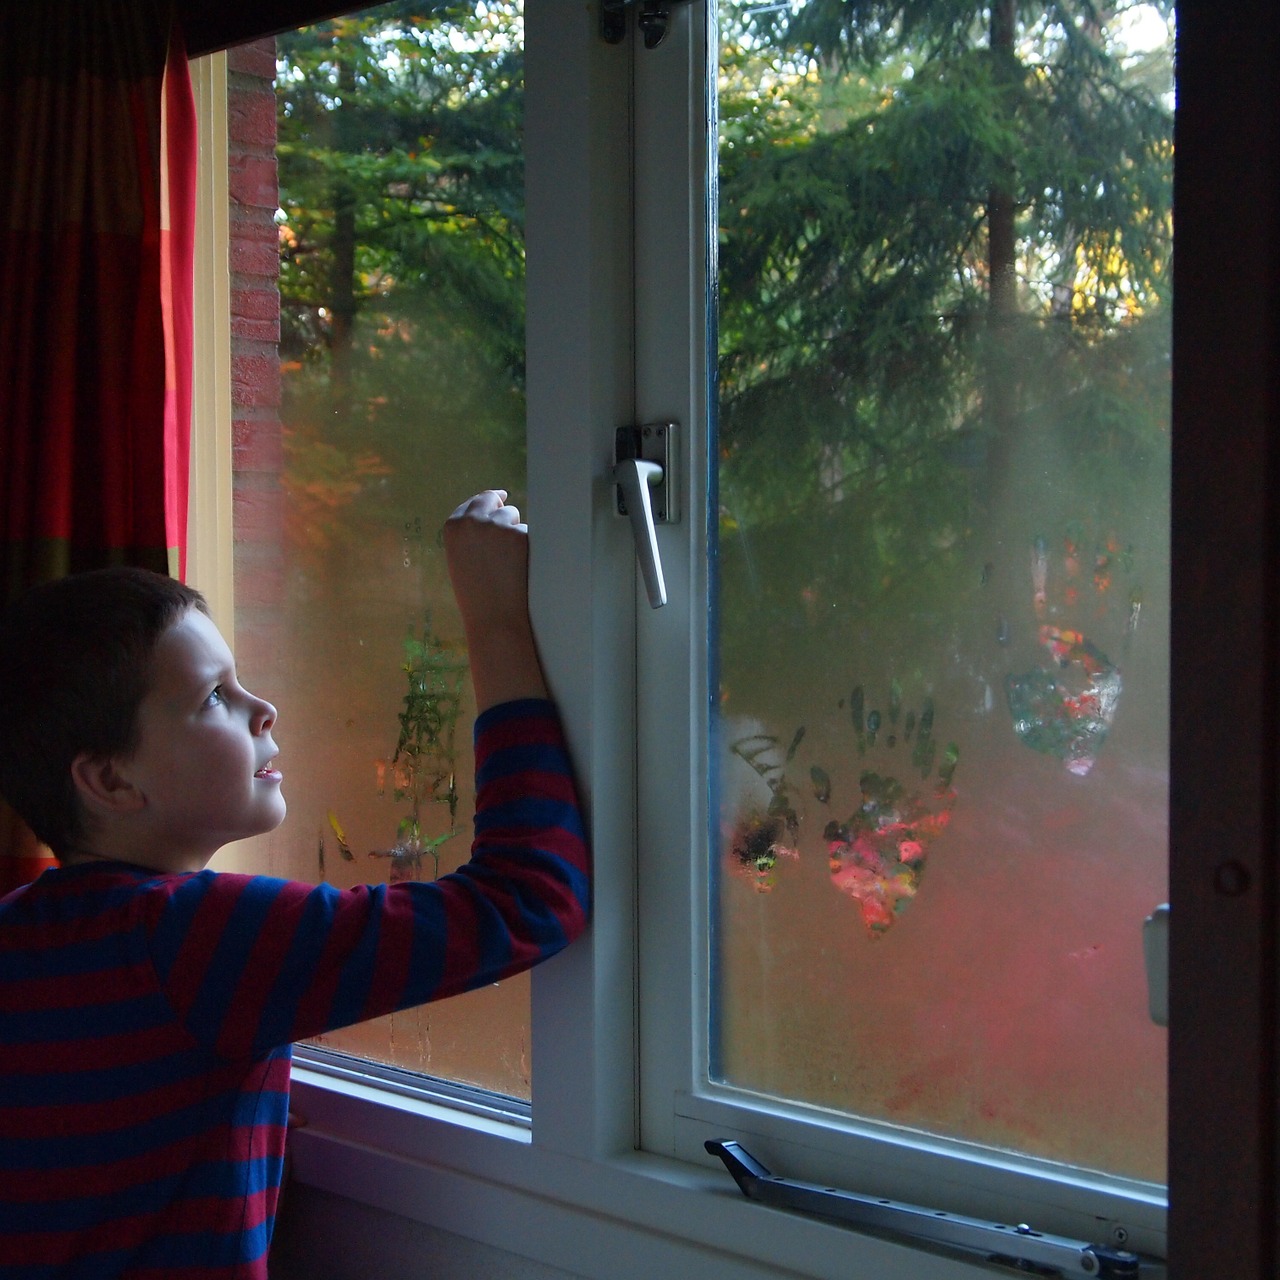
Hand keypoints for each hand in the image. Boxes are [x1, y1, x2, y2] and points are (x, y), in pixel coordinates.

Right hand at [443, 490, 547, 709]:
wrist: (494, 616)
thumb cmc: (476, 595)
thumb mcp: (460, 559)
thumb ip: (470, 536)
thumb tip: (490, 516)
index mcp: (453, 526)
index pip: (472, 502)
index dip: (486, 501)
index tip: (498, 498)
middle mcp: (473, 521)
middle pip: (492, 500)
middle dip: (502, 507)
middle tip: (510, 517)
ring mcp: (497, 526)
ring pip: (513, 515)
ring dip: (514, 529)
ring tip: (509, 561)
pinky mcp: (519, 535)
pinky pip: (528, 531)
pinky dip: (527, 545)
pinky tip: (520, 565)